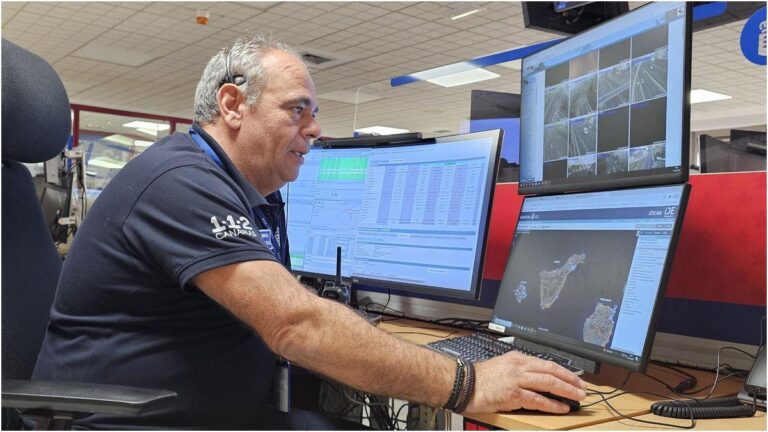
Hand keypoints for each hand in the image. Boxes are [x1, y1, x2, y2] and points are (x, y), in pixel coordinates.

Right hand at [463, 351, 587, 413]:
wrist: (462, 383)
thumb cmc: (479, 378)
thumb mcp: (502, 366)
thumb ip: (519, 370)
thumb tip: (535, 380)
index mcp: (517, 358)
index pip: (547, 363)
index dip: (564, 371)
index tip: (575, 379)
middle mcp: (519, 366)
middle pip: (552, 371)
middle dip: (571, 380)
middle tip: (583, 388)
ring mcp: (517, 380)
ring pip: (549, 383)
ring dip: (566, 391)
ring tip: (578, 397)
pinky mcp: (513, 394)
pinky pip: (538, 399)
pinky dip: (552, 404)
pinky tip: (562, 407)